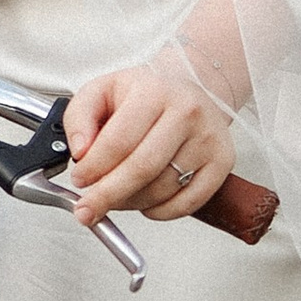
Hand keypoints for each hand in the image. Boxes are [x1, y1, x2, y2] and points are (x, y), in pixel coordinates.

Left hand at [61, 47, 236, 225]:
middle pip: (142, 169)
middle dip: (108, 195)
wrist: (190, 88)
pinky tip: (145, 201)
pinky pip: (188, 203)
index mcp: (153, 91)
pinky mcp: (222, 162)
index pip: (119, 140)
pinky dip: (160, 211)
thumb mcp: (101, 91)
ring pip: (162, 189)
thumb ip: (79, 118)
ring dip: (131, 203)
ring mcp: (208, 139)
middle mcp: (186, 112)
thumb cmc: (144, 94)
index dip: (94, 168)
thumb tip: (80, 151)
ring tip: (116, 195)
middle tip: (88, 209)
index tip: (80, 181)